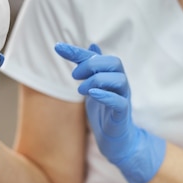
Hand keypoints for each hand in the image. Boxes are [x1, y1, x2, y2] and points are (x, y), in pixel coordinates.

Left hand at [54, 42, 165, 182]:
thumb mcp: (93, 86)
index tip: (58, 47)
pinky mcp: (123, 113)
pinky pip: (120, 101)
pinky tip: (92, 94)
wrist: (115, 138)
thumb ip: (91, 68)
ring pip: (119, 80)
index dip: (78, 52)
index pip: (97, 56)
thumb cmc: (105, 111)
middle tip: (74, 75)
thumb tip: (92, 44)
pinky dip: (106, 96)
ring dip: (98, 80)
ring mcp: (124, 97)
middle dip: (92, 65)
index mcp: (111, 75)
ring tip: (81, 90)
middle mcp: (120, 83)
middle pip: (114, 63)